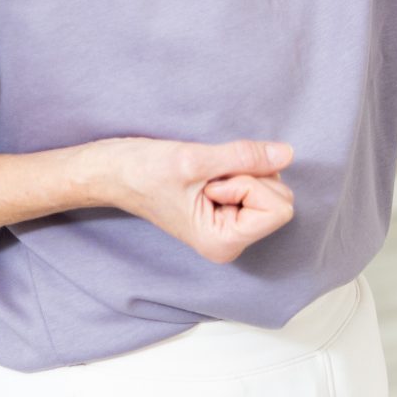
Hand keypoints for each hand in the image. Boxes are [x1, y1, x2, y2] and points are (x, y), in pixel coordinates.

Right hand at [92, 137, 295, 263]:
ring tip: (202, 177)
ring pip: (270, 190)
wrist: (109, 172)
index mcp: (222, 243)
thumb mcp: (194, 159)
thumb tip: (287, 153)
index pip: (279, 209)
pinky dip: (236, 172)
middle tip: (206, 179)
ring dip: (241, 172)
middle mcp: (230, 243)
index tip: (211, 183)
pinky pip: (256, 186)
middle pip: (279, 200)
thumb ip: (244, 157)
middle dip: (249, 177)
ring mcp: (228, 230)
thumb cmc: (141, 170)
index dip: (249, 183)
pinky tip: (206, 178)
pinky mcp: (225, 214)